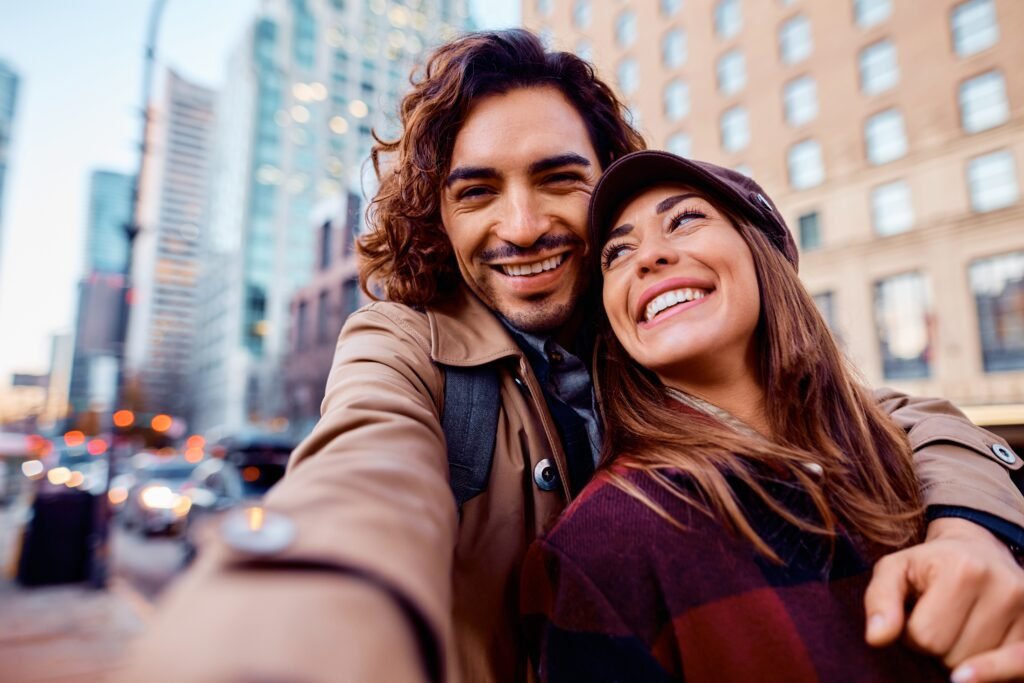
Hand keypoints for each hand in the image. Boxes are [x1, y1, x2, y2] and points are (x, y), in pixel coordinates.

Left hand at [864, 517, 1023, 679]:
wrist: (978, 549)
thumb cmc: (928, 564)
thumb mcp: (894, 570)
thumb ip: (879, 601)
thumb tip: (876, 638)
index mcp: (963, 569)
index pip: (926, 637)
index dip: (911, 635)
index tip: (915, 616)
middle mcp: (1004, 588)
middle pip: (954, 656)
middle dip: (938, 649)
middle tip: (939, 623)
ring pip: (979, 666)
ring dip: (962, 658)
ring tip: (960, 628)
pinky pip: (1019, 669)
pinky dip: (995, 674)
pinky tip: (972, 676)